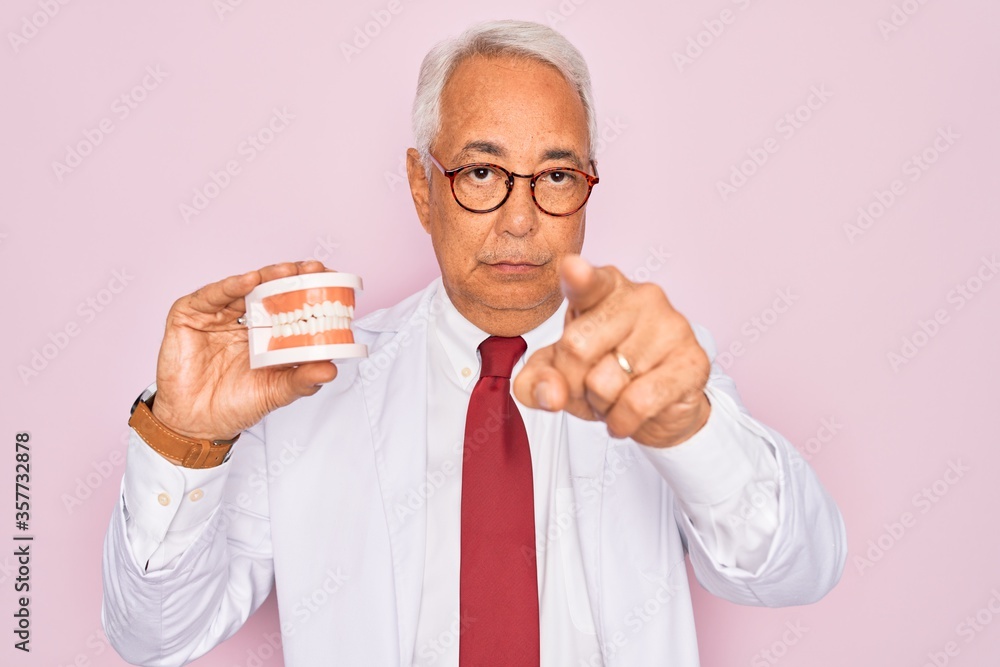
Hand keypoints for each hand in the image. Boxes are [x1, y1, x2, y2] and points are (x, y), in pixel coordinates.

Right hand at [151, 261, 338, 440]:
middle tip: (314, 269)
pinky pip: (212, 295)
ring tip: (288, 271)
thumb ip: (302, 379)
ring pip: (244, 287)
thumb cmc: (236, 405)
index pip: (291, 305)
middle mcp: (244, 319)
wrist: (196, 424)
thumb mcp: (276, 391)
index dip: (310, 292)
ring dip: (267, 276)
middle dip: (293, 277)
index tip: (333, 281)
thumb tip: (331, 369)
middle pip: (270, 290)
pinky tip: (250, 280)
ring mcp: (217, 314)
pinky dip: (231, 285)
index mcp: (267, 332)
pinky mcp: (190, 314)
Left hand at [513, 255, 710, 447]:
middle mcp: (640, 296)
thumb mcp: (559, 375)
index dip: (578, 277)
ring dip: (600, 405)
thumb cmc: (604, 374)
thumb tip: (551, 395)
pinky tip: (626, 417)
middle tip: (588, 386)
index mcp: (604, 287)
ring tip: (615, 396)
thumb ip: (537, 380)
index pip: (587, 282)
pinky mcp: (692, 361)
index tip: (572, 268)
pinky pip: (638, 402)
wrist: (658, 409)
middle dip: (571, 382)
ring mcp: (671, 325)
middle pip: (576, 347)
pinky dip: (622, 420)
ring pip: (605, 382)